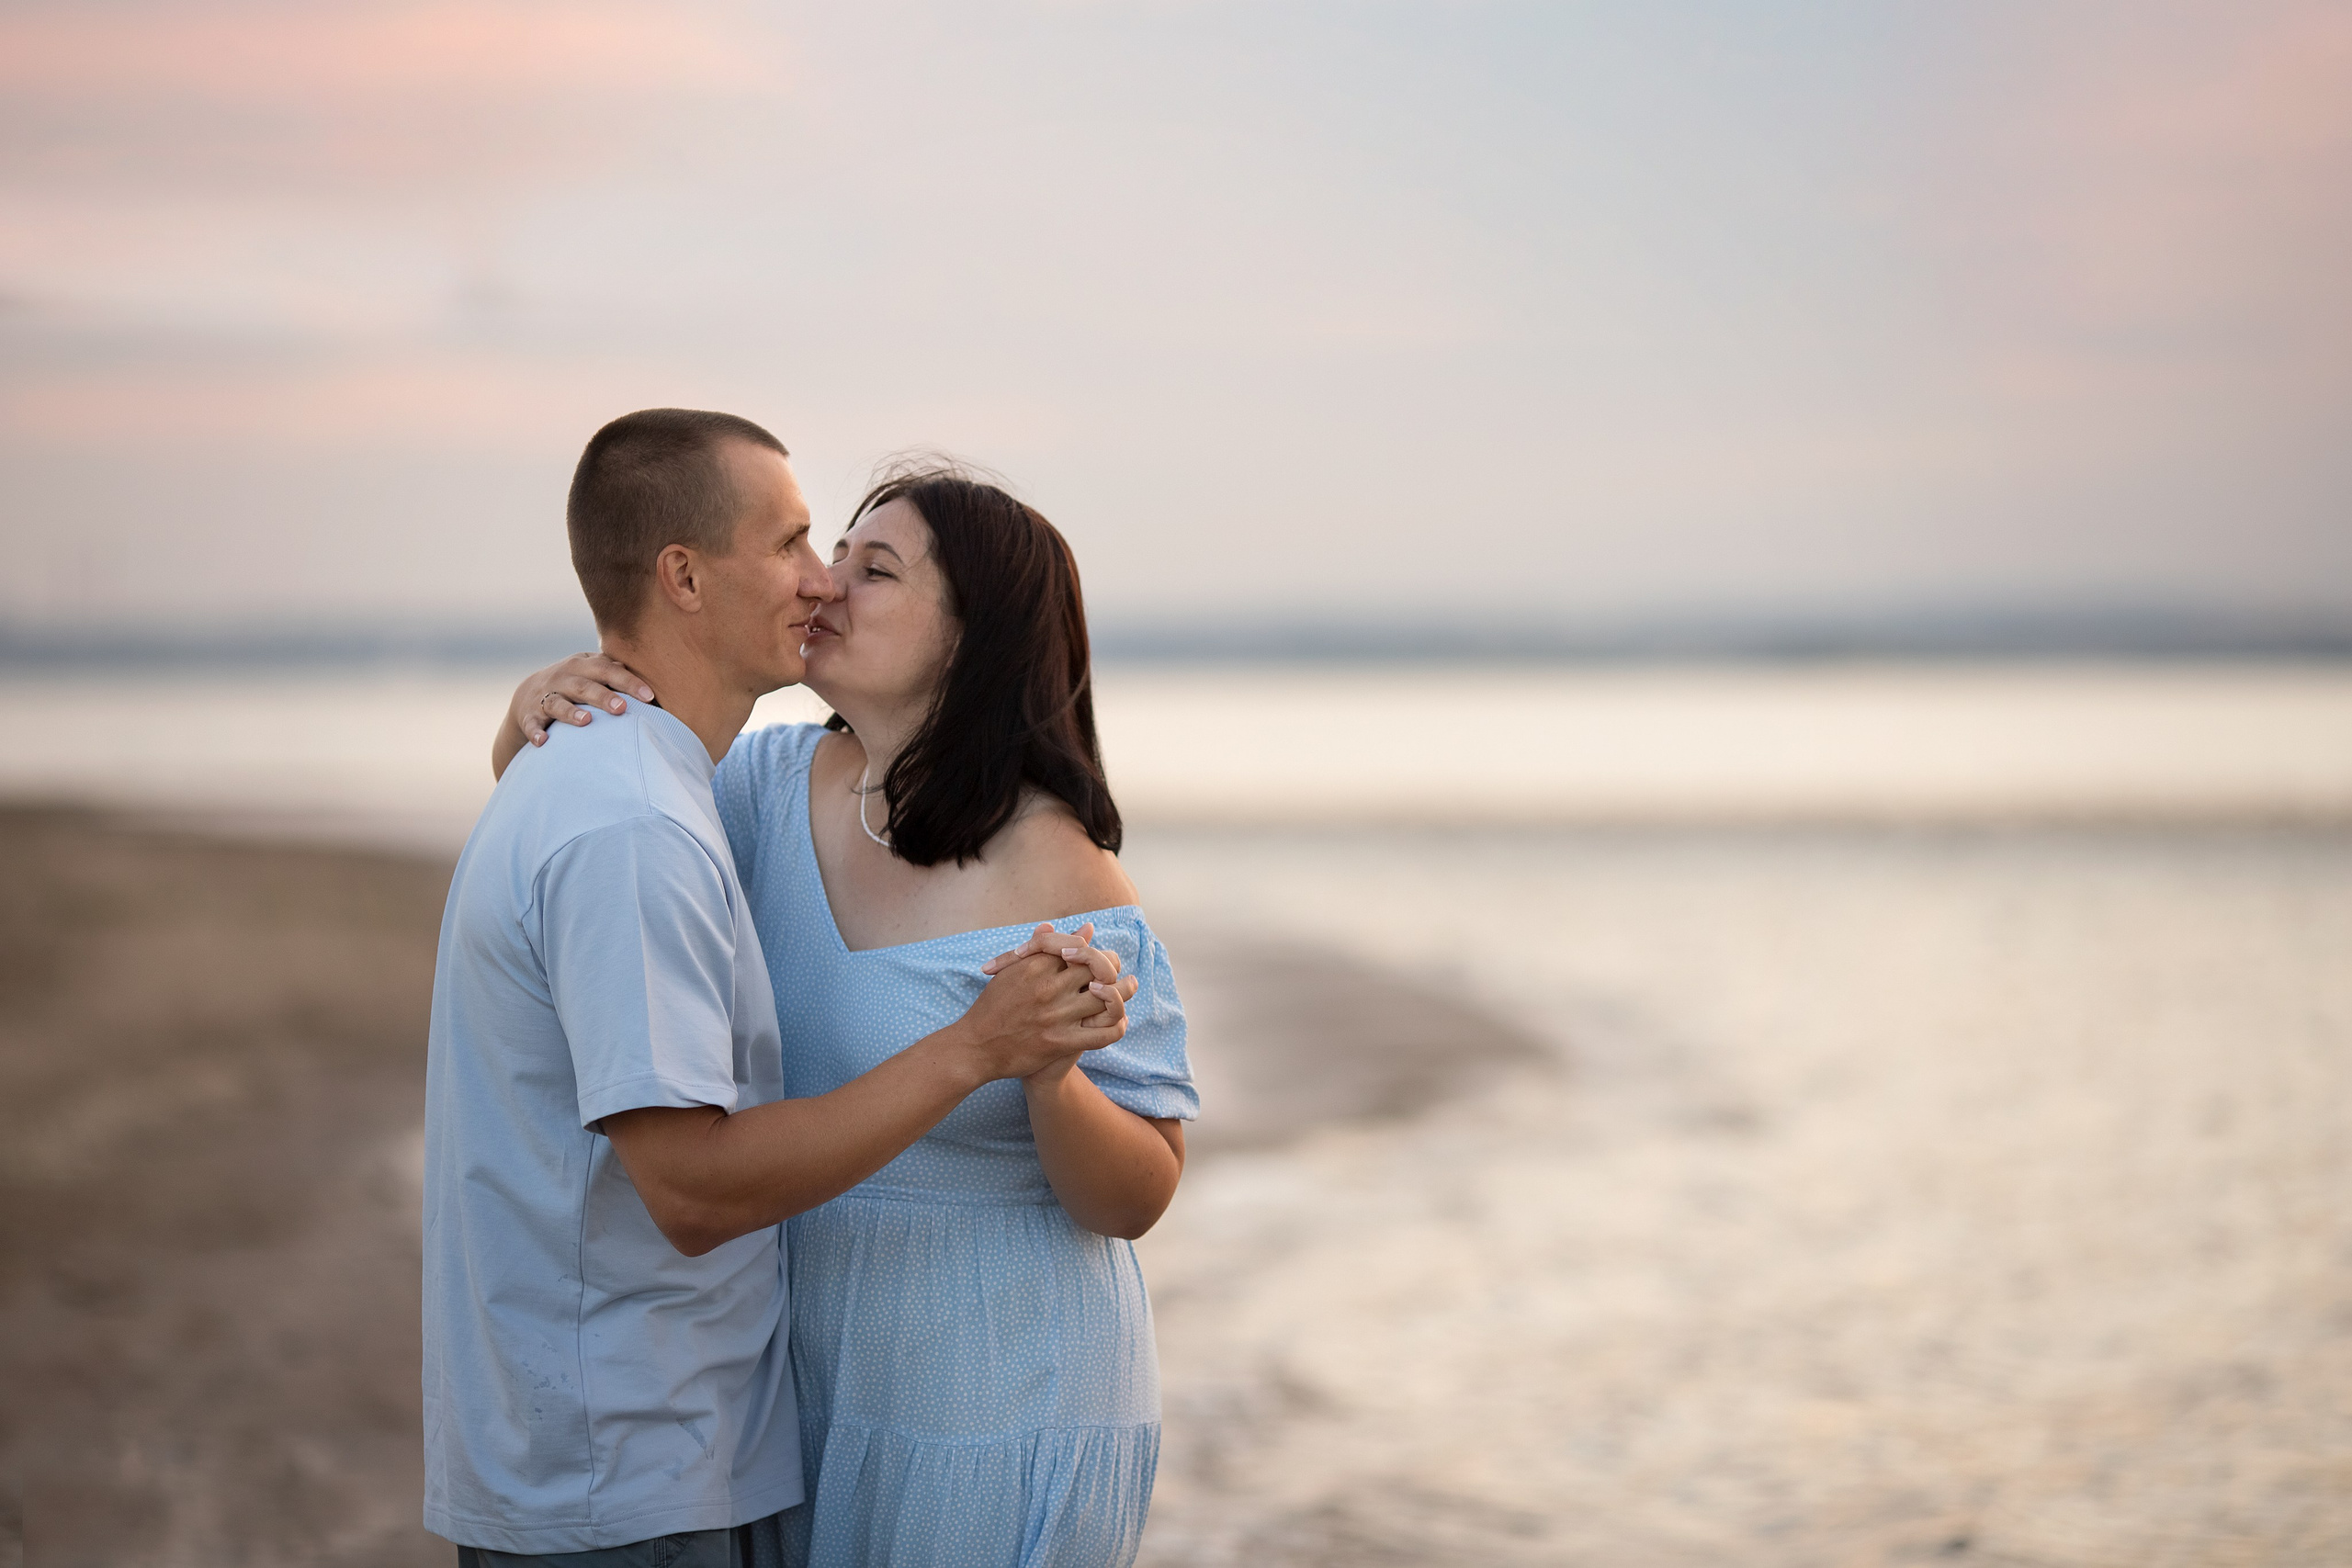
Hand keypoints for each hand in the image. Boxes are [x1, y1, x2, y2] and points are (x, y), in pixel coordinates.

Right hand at [510, 652, 655, 748]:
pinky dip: (535, 732)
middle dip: (603, 696)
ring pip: (558, 703)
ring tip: (586, 721)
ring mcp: (545, 696)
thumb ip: (617, 673)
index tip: (649, 696)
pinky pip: (532, 724)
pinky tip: (543, 742)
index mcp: (584, 665)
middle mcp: (563, 678)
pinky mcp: (529, 715)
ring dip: (571, 712)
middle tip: (622, 708)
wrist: (529, 693)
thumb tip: (653, 677)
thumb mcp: (593, 672)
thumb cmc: (577, 683)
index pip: (608, 670)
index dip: (628, 682)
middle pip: (585, 686)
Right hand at [952, 930, 1139, 1083]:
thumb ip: (1042, 946)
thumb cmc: (993, 1006)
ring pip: (1108, 998)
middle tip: (1117, 970)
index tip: (1100, 954)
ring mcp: (1056, 1015)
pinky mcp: (1061, 1042)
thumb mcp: (1012, 970)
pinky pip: (1104, 1033)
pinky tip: (1120, 1021)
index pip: (1080, 946)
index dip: (1095, 950)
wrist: (976, 1048)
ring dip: (1125, 992)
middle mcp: (1048, 987)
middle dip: (1112, 966)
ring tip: (1130, 987)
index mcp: (1036, 965)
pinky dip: (1118, 1025)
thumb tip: (1077, 927)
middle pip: (1098, 967)